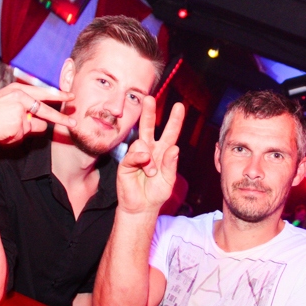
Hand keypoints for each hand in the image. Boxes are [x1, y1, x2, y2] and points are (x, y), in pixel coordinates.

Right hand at [0, 83, 74, 147]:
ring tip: (4, 130)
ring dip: (23, 131)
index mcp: (15, 89)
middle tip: (74, 112)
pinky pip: (26, 132)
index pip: (41, 91)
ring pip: (35, 123)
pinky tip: (2, 132)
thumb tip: (42, 124)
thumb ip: (26, 115)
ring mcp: (20, 106)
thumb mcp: (7, 112)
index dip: (57, 94)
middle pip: (47, 104)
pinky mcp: (20, 118)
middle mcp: (19, 94)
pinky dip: (17, 136)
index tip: (69, 95)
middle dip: (62, 110)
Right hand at [116, 97, 184, 213]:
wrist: (142, 207)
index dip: (174, 120)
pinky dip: (140, 158)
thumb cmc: (157, 193)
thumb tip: (174, 148)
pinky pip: (133, 154)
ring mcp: (137, 155)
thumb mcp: (169, 179)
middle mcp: (150, 150)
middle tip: (150, 98)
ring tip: (151, 172)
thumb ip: (170, 164)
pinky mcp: (126, 163)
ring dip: (149, 158)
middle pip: (149, 127)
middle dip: (149, 112)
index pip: (170, 133)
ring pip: (141, 142)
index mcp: (163, 152)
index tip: (180, 106)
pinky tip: (144, 164)